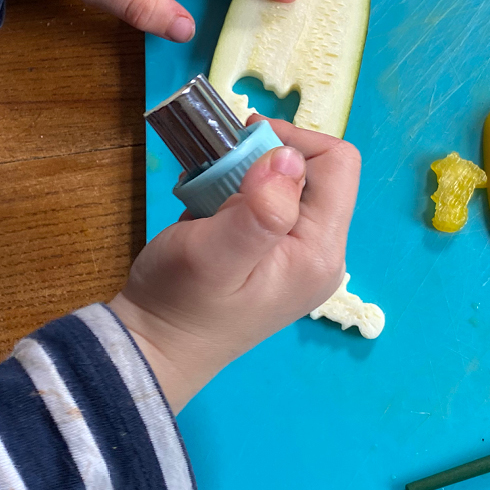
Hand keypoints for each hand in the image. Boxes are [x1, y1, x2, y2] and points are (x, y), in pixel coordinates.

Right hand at [109, 117, 358, 411]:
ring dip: (239, 175)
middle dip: (259, 159)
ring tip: (203, 198)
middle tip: (211, 174)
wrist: (153, 347)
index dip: (290, 142)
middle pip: (310, 171)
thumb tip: (288, 157)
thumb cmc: (180, 302)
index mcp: (319, 251)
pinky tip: (204, 212)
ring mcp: (294, 254)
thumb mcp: (213, 254)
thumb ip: (258, 209)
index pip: (337, 164)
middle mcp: (318, 251)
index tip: (238, 146)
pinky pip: (262, 201)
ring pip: (282, 182)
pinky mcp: (269, 254)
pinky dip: (230, 192)